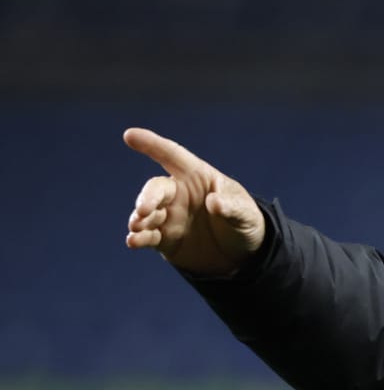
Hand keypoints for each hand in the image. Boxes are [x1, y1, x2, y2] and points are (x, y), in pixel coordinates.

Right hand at [123, 128, 265, 274]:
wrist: (245, 253)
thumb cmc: (245, 222)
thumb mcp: (245, 213)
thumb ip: (231, 207)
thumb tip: (214, 203)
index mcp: (197, 177)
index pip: (172, 156)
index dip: (152, 145)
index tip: (130, 136)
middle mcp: (179, 194)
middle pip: (157, 189)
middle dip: (148, 197)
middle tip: (144, 210)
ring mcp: (170, 216)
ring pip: (147, 213)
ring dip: (139, 218)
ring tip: (136, 227)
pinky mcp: (166, 239)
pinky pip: (148, 236)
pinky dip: (139, 238)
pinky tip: (133, 241)